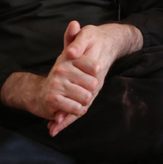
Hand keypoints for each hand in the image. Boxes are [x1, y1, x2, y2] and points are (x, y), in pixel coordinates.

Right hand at [0, 21, 100, 130]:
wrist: (40, 95)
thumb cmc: (60, 76)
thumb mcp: (68, 56)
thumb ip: (73, 39)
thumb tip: (74, 22)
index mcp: (67, 58)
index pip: (95, 67)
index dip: (96, 75)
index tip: (92, 74)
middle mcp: (60, 69)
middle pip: (93, 83)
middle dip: (91, 90)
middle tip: (82, 89)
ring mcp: (56, 84)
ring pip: (86, 96)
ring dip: (84, 101)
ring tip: (76, 98)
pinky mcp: (53, 100)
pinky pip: (77, 108)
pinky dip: (78, 110)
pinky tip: (72, 106)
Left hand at [47, 21, 141, 135]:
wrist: (108, 41)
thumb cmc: (94, 38)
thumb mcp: (86, 35)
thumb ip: (76, 42)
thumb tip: (70, 53)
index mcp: (94, 70)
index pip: (83, 90)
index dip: (71, 101)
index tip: (58, 113)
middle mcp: (95, 82)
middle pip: (82, 103)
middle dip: (68, 115)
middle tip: (54, 124)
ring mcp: (93, 87)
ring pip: (81, 107)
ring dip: (68, 118)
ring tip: (54, 128)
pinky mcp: (91, 89)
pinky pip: (82, 104)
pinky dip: (71, 114)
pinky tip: (59, 122)